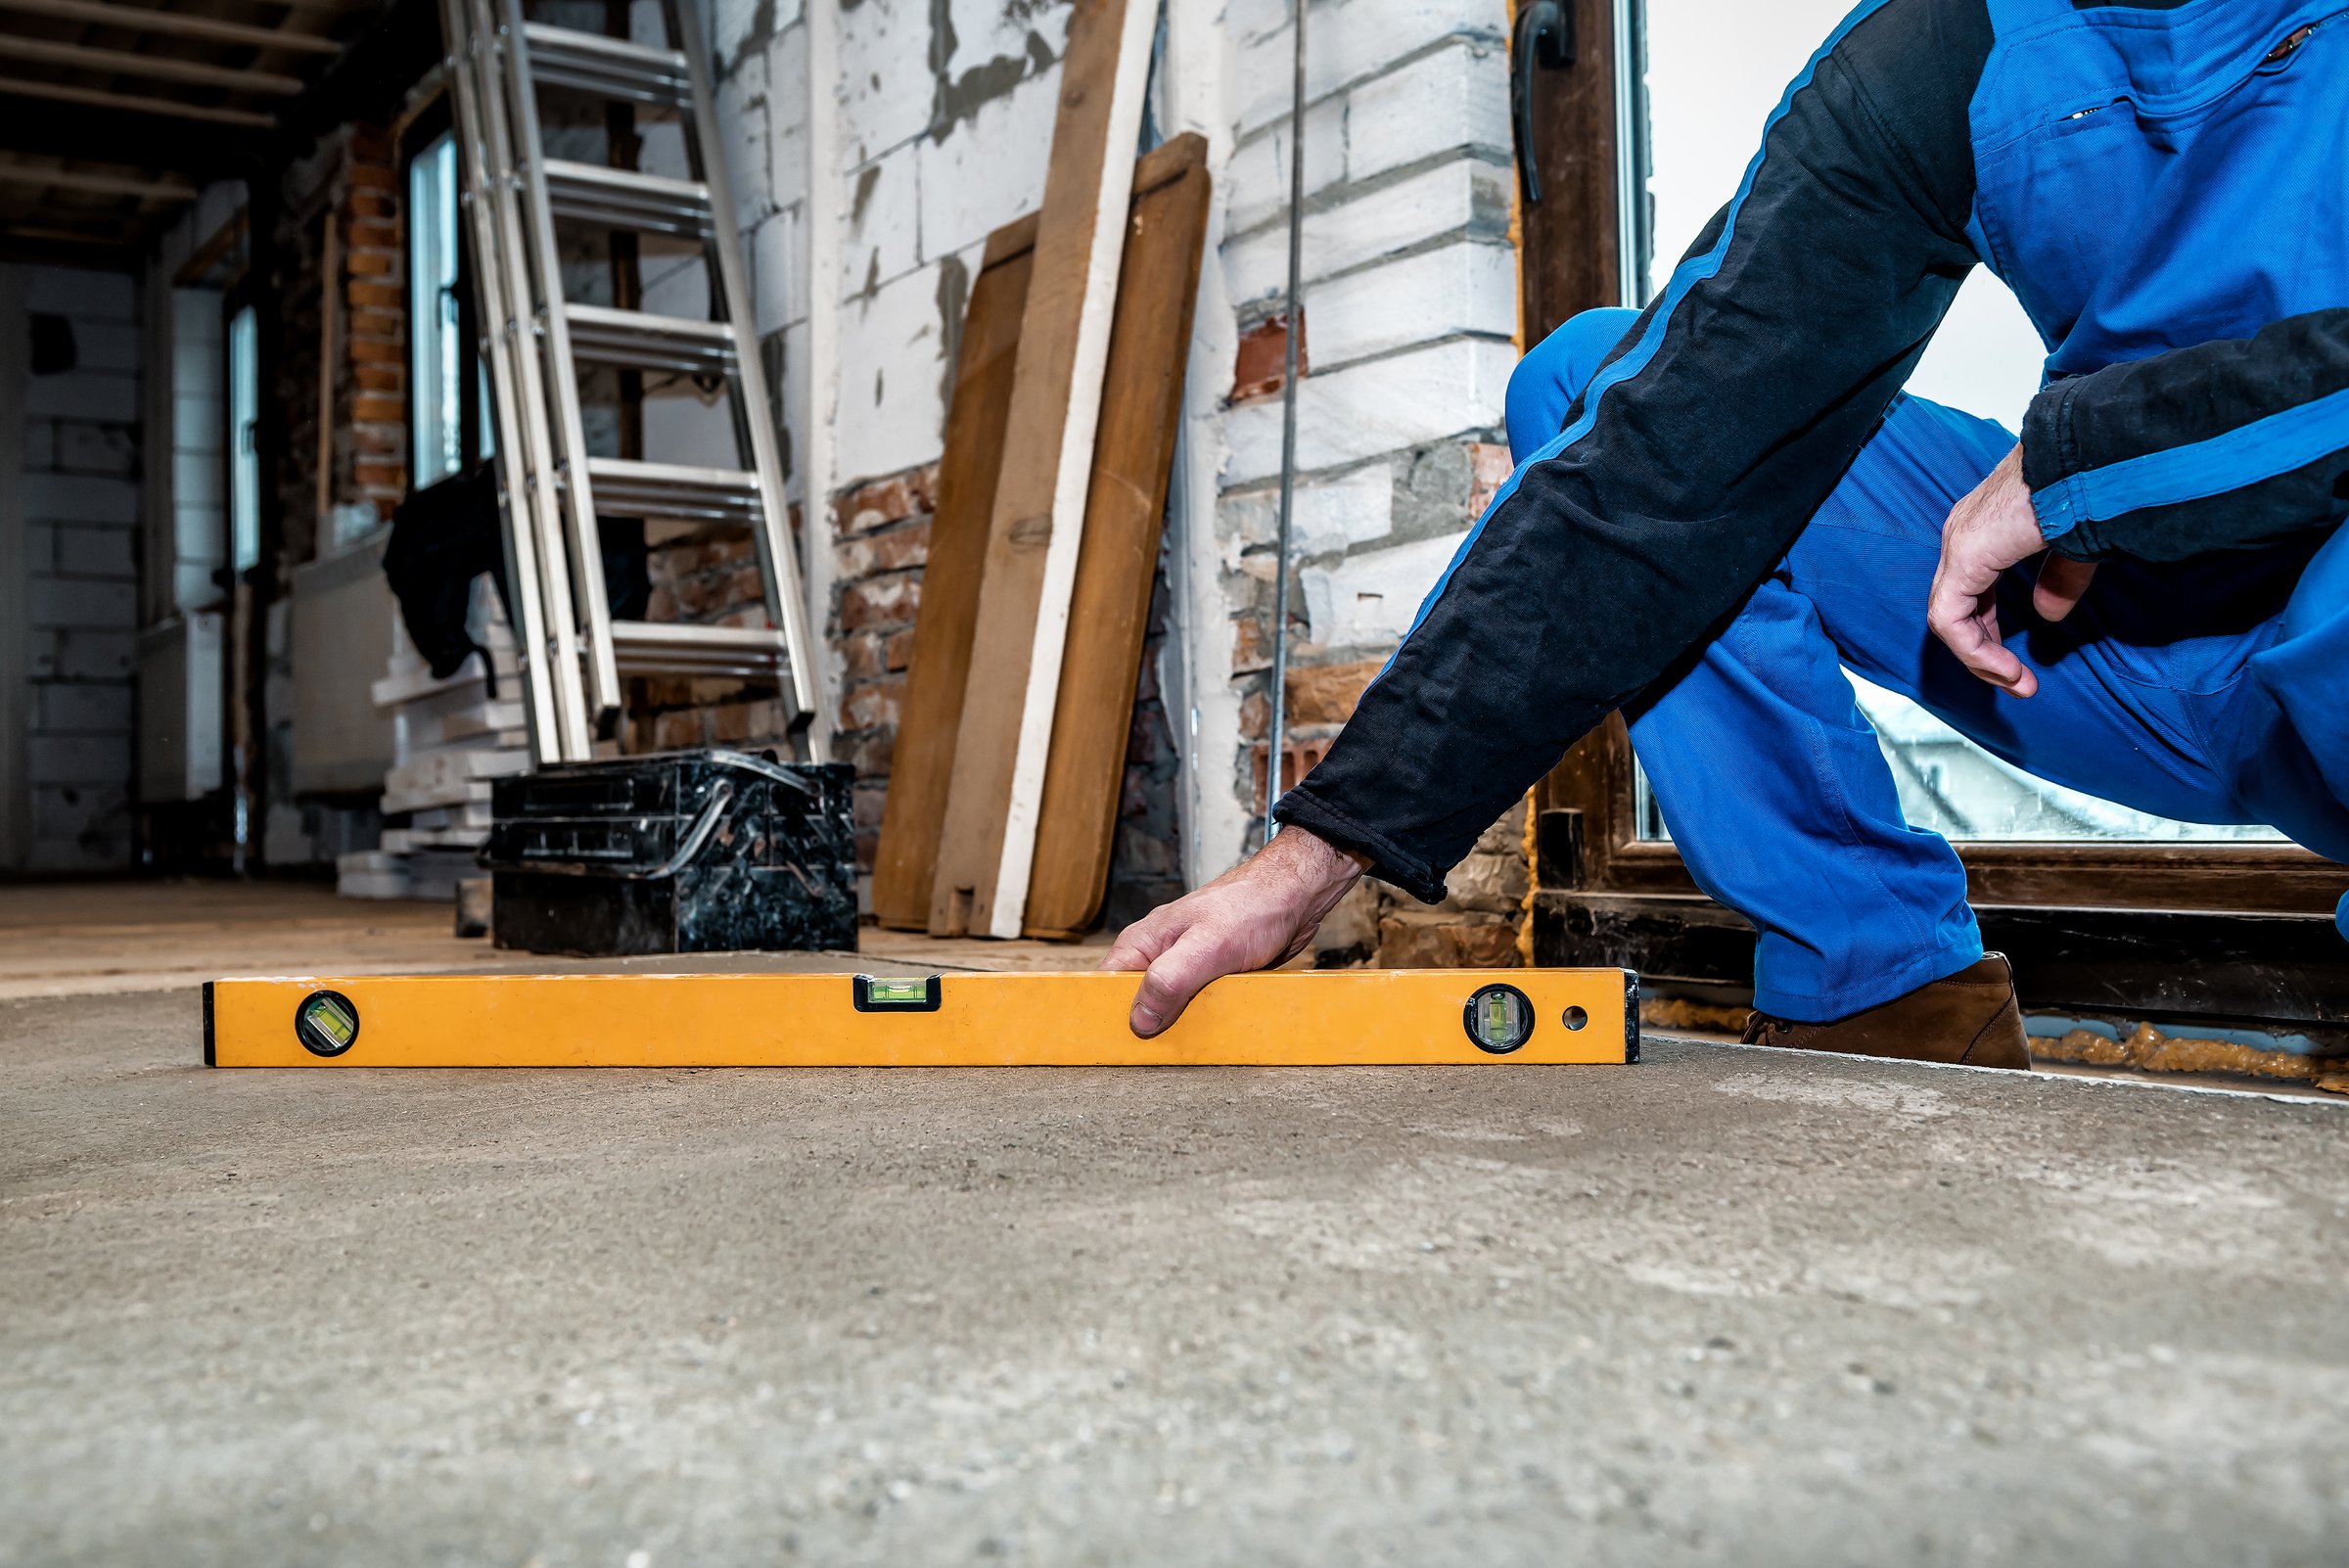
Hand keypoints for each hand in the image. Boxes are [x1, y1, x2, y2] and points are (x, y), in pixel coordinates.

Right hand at [1103, 826, 1367, 1036]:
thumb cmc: (1251, 907)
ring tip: (1192, 1048)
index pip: (1107, 987)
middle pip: (1138, 1005)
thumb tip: (1140, 1020)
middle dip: (1149, 1029)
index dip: (1109, 1017)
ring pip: (1170, 1010)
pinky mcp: (1210, 978)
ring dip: (1181, 1028)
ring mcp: (1185, 967)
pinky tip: (1216, 1033)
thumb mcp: (1208, 946)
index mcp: (1143, 943)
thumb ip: (1170, 979)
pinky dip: (1206, 1021)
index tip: (1120, 1048)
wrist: (1295, 895)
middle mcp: (1159, 956)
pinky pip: (1198, 1008)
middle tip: (1162, 1055)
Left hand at [1926, 444, 2096, 697]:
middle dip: (1983, 651)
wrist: (2094, 455)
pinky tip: (2006, 669)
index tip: (2018, 667)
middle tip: (2015, 682)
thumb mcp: (2075, 544)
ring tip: (2014, 683)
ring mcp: (1960, 542)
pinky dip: (1975, 650)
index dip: (1988, 633)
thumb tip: (2047, 615)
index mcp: (1985, 527)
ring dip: (1980, 657)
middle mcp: (1964, 532)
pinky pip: (1951, 617)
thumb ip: (2059, 579)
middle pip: (1956, 607)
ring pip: (1949, 617)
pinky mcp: (1965, 553)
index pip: (1969, 592)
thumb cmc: (2092, 484)